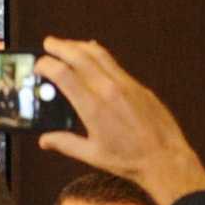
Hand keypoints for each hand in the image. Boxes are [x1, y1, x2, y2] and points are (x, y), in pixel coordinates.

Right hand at [32, 38, 204, 204]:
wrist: (165, 159)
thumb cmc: (129, 160)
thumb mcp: (92, 155)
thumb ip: (66, 143)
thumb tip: (44, 140)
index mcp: (93, 107)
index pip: (63, 74)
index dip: (47, 65)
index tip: (39, 65)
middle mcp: (108, 90)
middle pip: (79, 56)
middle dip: (60, 47)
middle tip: (48, 43)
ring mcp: (125, 84)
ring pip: (98, 54)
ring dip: (79, 46)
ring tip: (67, 44)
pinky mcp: (138, 86)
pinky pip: (114, 63)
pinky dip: (99, 55)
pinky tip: (93, 54)